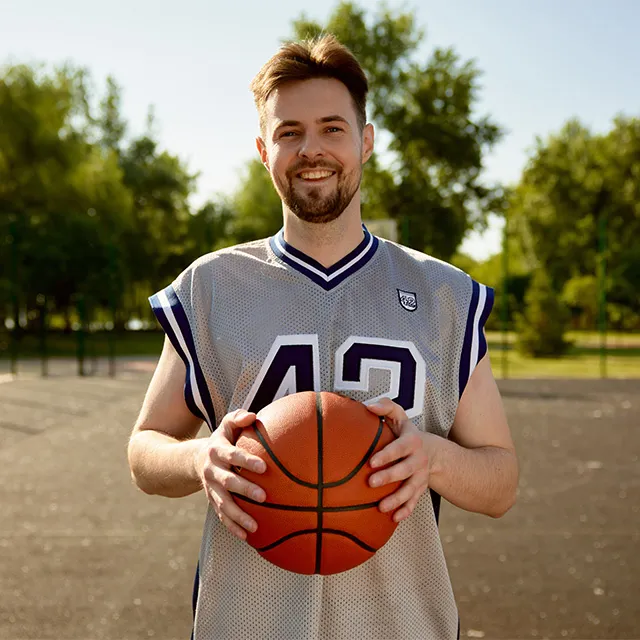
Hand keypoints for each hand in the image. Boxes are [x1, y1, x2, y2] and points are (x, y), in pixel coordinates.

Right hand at [196, 409, 265, 539]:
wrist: (195, 460)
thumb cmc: (222, 440)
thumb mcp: (226, 425)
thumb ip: (238, 418)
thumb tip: (253, 415)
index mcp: (217, 450)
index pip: (233, 455)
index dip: (246, 461)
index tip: (264, 467)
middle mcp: (212, 470)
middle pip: (228, 481)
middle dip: (245, 489)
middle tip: (264, 496)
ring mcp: (211, 488)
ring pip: (223, 504)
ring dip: (238, 516)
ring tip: (255, 526)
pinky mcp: (212, 501)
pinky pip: (222, 516)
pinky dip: (233, 526)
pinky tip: (247, 537)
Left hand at [366, 398, 432, 521]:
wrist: (433, 452)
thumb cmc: (406, 433)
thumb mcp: (400, 417)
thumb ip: (386, 407)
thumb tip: (368, 406)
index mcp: (412, 441)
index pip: (399, 448)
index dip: (387, 455)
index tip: (371, 462)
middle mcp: (419, 460)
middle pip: (405, 471)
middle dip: (389, 477)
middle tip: (371, 483)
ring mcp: (421, 477)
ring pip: (410, 490)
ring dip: (396, 499)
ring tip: (380, 507)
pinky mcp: (420, 490)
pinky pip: (414, 502)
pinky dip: (406, 511)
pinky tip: (394, 518)